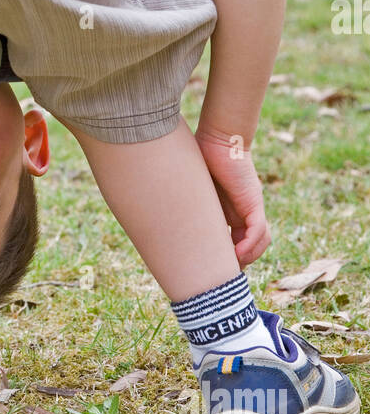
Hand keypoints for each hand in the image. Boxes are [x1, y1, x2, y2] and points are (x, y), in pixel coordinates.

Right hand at [195, 128, 270, 267]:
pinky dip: (249, 245)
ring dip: (247, 257)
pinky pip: (259, 231)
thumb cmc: (201, 156)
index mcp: (231, 211)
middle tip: (223, 276)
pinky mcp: (253, 202)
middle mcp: (244, 212)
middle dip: (238, 264)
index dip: (226, 258)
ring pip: (259, 242)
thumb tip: (153, 210)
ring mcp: (251, 207)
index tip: (211, 268)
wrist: (219, 137)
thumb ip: (185, 202)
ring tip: (230, 266)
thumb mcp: (191, 188)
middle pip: (250, 247)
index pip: (235, 242)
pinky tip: (236, 254)